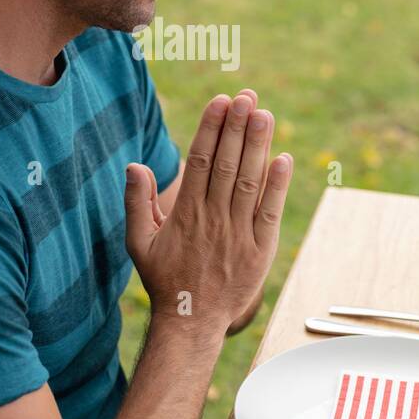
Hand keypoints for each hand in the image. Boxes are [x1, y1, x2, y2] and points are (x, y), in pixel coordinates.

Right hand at [124, 89, 292, 336]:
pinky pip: (270, 213)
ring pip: (249, 182)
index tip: (220, 101)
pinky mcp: (260, 251)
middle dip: (236, 127)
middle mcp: (212, 219)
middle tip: (246, 96)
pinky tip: (284, 159)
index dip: (211, 128)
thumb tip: (134, 165)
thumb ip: (137, 203)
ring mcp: (238, 235)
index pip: (199, 160)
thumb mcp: (139, 242)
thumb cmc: (164, 279)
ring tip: (264, 114)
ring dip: (258, 147)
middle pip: (226, 164)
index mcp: (185, 213)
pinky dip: (278, 186)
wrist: (191, 321)